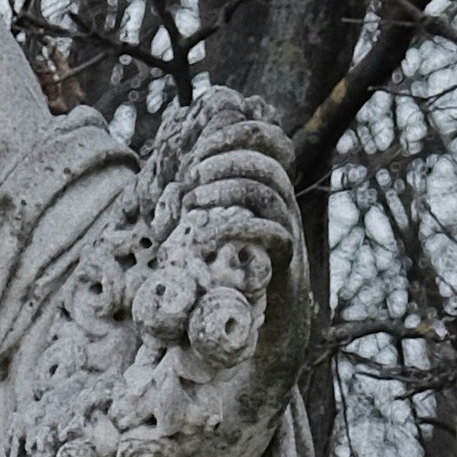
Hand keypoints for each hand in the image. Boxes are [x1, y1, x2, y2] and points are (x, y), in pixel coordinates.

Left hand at [179, 107, 301, 300]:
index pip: (272, 140)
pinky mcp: (283, 261)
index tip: (199, 150)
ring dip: (226, 187)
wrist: (258, 322)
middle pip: (268, 160)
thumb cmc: (224, 268)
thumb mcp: (212, 222)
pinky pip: (272, 232)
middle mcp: (283, 203)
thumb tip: (168, 178)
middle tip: (191, 177)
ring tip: (191, 201)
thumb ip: (201, 198)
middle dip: (226, 159)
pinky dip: (234, 228)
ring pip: (269, 190)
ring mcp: (287, 229)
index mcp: (268, 186)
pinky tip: (203, 238)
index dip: (239, 133)